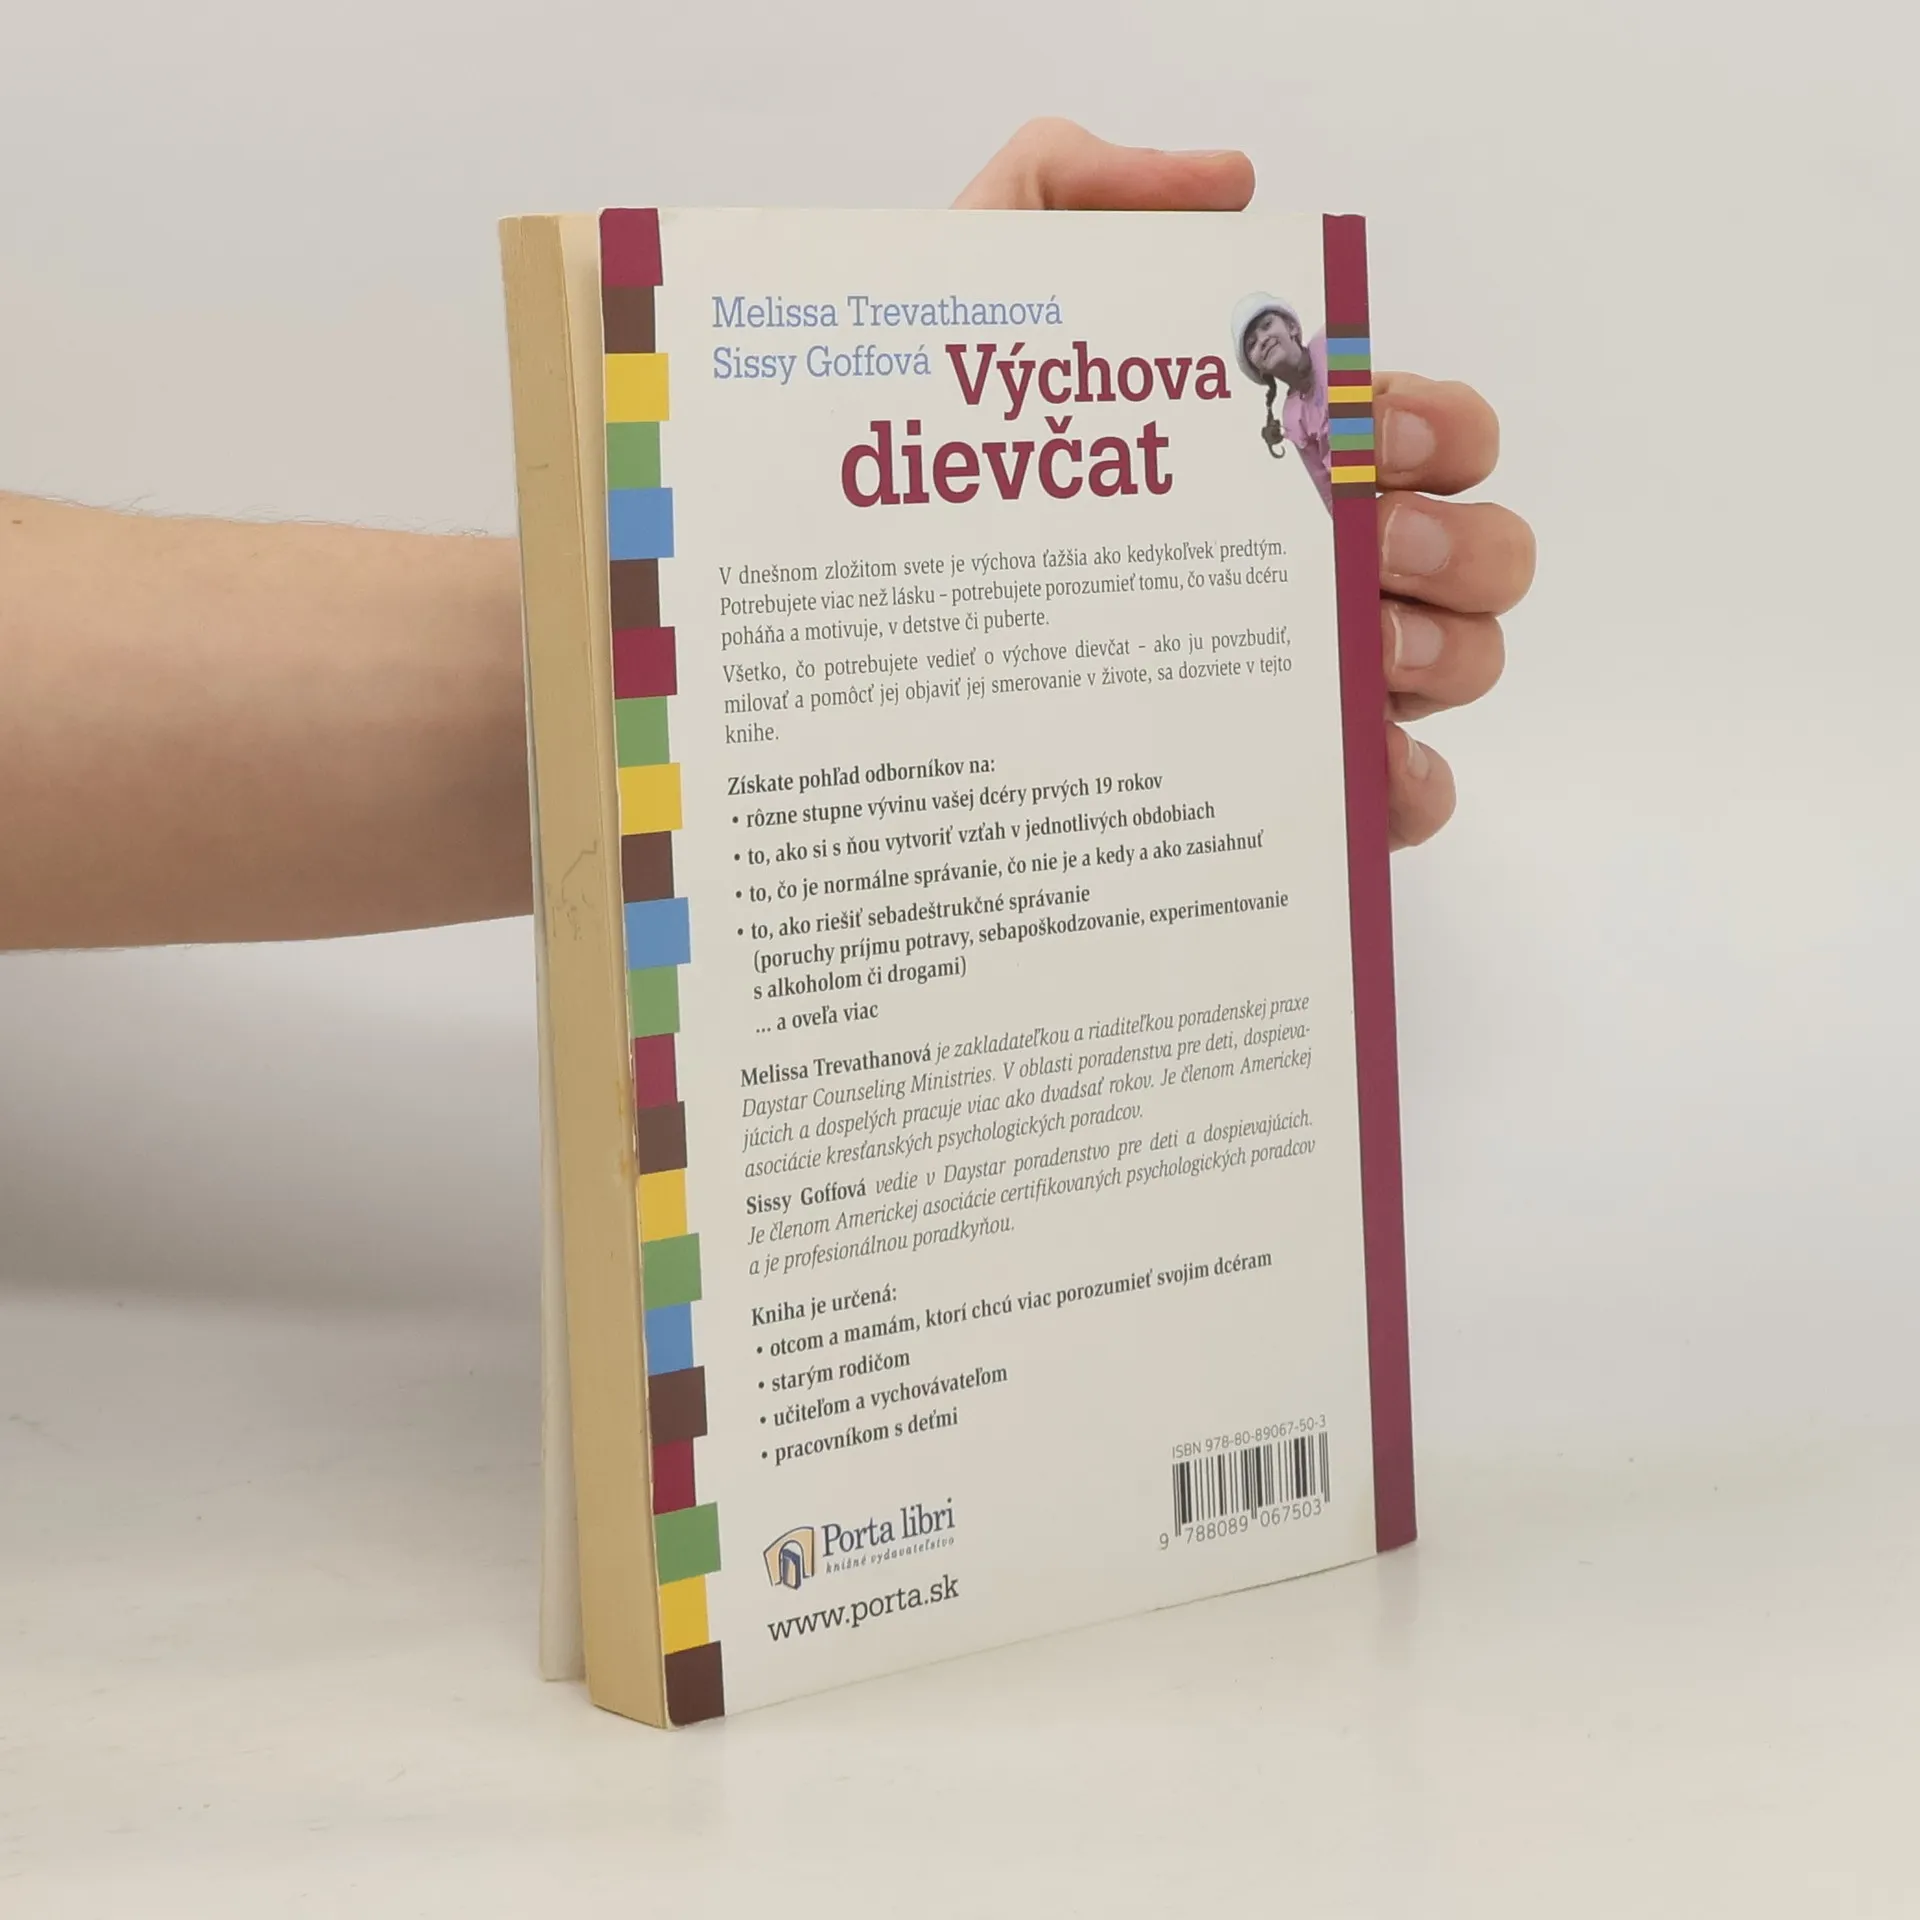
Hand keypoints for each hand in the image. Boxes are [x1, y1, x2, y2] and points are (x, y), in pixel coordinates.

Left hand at [956, 120, 1534, 848]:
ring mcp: (1305, 680)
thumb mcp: (973, 292)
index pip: (1433, 432)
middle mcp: (1312, 568)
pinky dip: (1406, 787)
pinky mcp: (1280, 781)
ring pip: (1462, 664)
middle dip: (1450, 542)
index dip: (1436, 424)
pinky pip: (1398, 797)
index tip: (1367, 429)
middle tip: (1361, 547)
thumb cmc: (920, 455)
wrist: (841, 590)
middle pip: (1479, 553)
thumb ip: (1075, 189)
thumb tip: (1227, 187)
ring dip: (1436, 653)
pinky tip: (1353, 769)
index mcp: (1276, 458)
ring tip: (1347, 656)